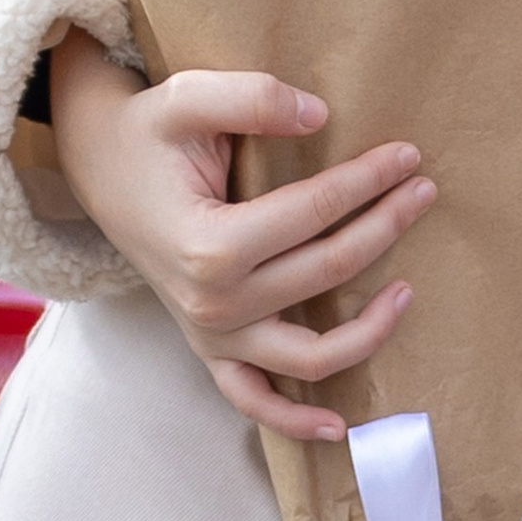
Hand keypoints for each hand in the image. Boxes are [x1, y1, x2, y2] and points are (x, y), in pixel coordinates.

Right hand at [48, 28, 433, 441]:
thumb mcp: (188, 96)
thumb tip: (320, 114)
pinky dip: (295, 420)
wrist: (97, 166)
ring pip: (308, 357)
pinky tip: (340, 425)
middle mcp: (212, 303)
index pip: (315, 213)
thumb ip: (253, 98)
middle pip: (326, 271)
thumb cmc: (147, 131)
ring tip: (408, 290)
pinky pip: (254, 401)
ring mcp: (210, 334)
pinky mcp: (208, 348)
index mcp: (209, 245)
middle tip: (424, 189)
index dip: (369, 181)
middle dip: (385, 226)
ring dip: (369, 332)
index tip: (408, 155)